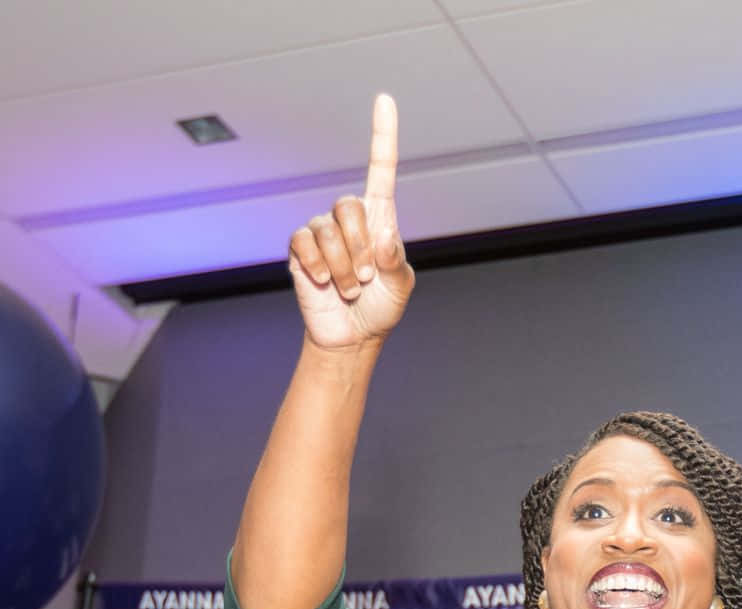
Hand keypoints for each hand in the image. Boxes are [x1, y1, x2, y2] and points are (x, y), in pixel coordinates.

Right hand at [289, 94, 414, 349]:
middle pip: (348, 206)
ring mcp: (323, 232)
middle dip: (360, 248)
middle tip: (366, 278)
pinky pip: (304, 243)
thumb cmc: (381, 308)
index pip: (381, 170)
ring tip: (350, 287)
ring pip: (327, 231)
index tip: (385, 99)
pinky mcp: (301, 249)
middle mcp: (349, 219)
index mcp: (380, 220)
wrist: (352, 336)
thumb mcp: (400, 286)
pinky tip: (325, 283)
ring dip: (343, 267)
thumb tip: (383, 235)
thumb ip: (396, 260)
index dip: (383, 136)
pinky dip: (320, 268)